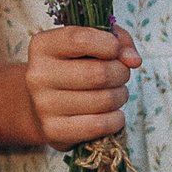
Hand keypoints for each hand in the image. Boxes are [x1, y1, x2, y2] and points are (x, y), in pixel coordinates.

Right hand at [23, 25, 139, 148]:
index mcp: (43, 46)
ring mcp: (43, 105)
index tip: (114, 50)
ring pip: (104, 100)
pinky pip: (100, 125)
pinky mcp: (54, 130)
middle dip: (121, 73)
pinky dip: (116, 119)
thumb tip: (133, 60)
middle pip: (99, 74)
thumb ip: (118, 40)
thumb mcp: (91, 43)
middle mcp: (38, 75)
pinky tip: (111, 113)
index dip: (110, 45)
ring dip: (120, 96)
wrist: (44, 105)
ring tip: (114, 93)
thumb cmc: (74, 67)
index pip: (82, 40)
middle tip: (120, 75)